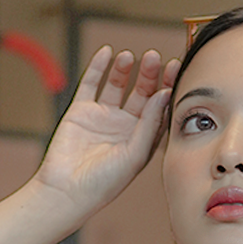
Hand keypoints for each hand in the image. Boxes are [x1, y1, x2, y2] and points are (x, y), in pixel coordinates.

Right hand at [34, 46, 179, 230]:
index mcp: (142, 140)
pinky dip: (98, 67)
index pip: (160, 109)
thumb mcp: (134, 155)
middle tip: (154, 57)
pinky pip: (91, 83)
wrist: (66, 191)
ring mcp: (103, 117)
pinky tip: (107, 52)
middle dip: (149, 75)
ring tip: (130, 56)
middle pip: (142, 93)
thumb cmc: (103, 184)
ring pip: (118, 85)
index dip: (168, 87)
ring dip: (125, 69)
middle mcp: (125, 127)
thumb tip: (162, 93)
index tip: (176, 68)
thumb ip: (149, 124)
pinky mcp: (81, 111)